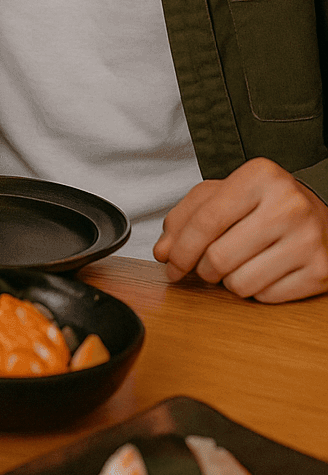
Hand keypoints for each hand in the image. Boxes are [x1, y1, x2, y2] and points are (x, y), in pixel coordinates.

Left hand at [153, 158, 327, 302]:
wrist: (321, 215)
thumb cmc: (266, 203)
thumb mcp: (225, 194)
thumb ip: (186, 216)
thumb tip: (163, 252)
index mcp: (261, 176)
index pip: (206, 220)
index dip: (180, 249)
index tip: (169, 263)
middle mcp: (288, 205)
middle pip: (218, 257)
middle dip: (202, 268)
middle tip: (207, 264)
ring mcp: (308, 240)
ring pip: (239, 283)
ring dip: (229, 281)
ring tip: (241, 262)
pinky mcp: (320, 271)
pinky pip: (265, 297)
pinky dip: (256, 290)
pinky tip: (265, 270)